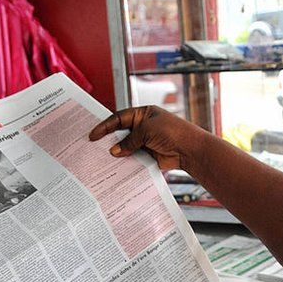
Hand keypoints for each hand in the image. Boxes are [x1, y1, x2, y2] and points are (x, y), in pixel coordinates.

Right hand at [89, 106, 208, 171]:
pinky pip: (133, 159)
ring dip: (116, 153)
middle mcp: (143, 127)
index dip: (105, 126)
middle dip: (108, 140)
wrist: (190, 150)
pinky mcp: (148, 156)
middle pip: (120, 133)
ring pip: (126, 147)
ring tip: (101, 159)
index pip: (119, 118)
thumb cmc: (172, 132)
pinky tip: (116, 167)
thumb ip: (129, 140)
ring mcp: (145, 142)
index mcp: (143, 114)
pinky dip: (125, 163)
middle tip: (92, 147)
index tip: (93, 135)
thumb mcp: (147, 131)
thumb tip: (114, 151)